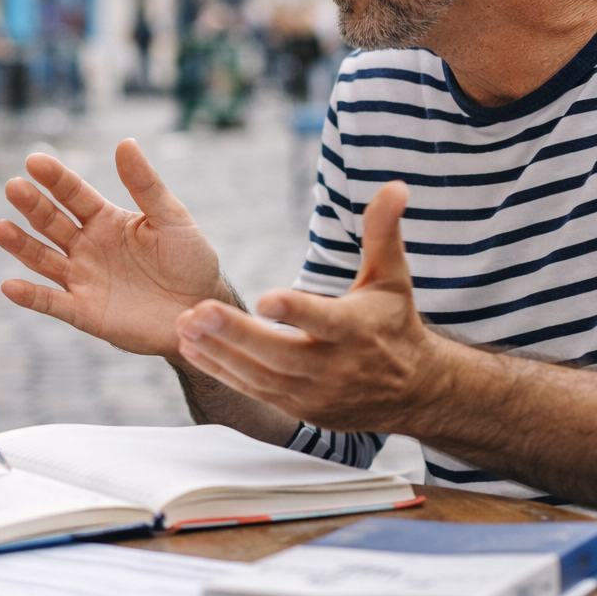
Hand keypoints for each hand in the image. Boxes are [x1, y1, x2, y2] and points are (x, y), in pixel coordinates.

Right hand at [0, 140, 226, 358]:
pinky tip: (9, 286)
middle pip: (52, 222)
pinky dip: (30, 296)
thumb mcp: (172, 218)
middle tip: (14, 187)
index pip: (74, 194)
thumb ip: (146, 185)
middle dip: (33, 206)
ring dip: (21, 245)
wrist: (201, 310)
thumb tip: (125, 142)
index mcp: (106, 220)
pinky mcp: (84, 312)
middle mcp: (88, 246)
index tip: (35, 161)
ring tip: (0, 228)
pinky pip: (52, 303)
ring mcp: (83, 279)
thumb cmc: (190, 261)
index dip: (55, 178)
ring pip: (44, 260)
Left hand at [174, 181, 450, 431]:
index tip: (264, 299)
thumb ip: (383, 231)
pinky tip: (192, 349)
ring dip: (220, 353)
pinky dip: (222, 372)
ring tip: (185, 326)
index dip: (295, 311)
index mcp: (356, 330)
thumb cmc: (393, 322)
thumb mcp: (392, 277)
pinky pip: (254, 392)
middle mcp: (335, 367)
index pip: (323, 321)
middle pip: (281, 354)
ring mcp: (314, 393)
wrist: (411, 392)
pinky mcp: (298, 409)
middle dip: (238, 334)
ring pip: (261, 376)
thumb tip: (394, 186)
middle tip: (198, 311)